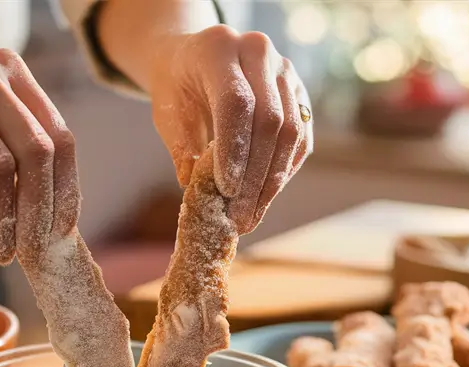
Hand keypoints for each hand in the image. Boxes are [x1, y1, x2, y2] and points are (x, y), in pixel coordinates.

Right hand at [0, 22, 79, 261]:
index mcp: (9, 68)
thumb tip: (50, 200)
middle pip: (35, 153)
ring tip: (1, 252)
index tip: (59, 233)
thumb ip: (10, 128)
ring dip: (4, 221)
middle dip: (38, 213)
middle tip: (31, 252)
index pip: (58, 136)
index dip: (64, 191)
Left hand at [148, 26, 312, 233]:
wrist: (193, 61)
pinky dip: (284, 172)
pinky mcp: (299, 93)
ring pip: (291, 132)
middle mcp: (258, 51)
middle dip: (255, 176)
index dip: (234, 151)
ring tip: (251, 217)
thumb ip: (181, 148)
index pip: (236, 103)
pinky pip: (301, 139)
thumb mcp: (167, 113)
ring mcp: (285, 71)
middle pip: (270, 120)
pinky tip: (265, 198)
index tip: (226, 191)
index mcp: (219, 48)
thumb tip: (196, 191)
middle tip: (240, 217)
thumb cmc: (177, 89)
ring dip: (272, 182)